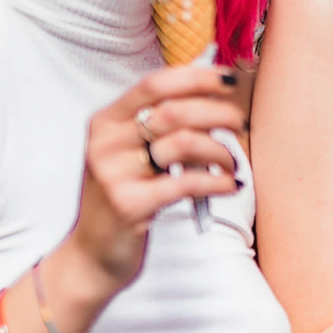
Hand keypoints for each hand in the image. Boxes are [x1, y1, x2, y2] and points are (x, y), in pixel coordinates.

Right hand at [68, 63, 250, 289]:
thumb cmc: (123, 197)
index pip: (155, 84)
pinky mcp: (129, 204)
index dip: (196, 77)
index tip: (228, 80)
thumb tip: (212, 93)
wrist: (91, 255)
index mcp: (106, 122)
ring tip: (231, 164)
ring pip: (184, 143)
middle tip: (241, 123)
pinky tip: (229, 185)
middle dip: (218, 113)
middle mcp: (106, 142)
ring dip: (220, 151)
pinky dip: (217, 181)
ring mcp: (114, 173)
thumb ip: (159, 125)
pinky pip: (186, 183)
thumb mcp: (129, 154)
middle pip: (174, 110)